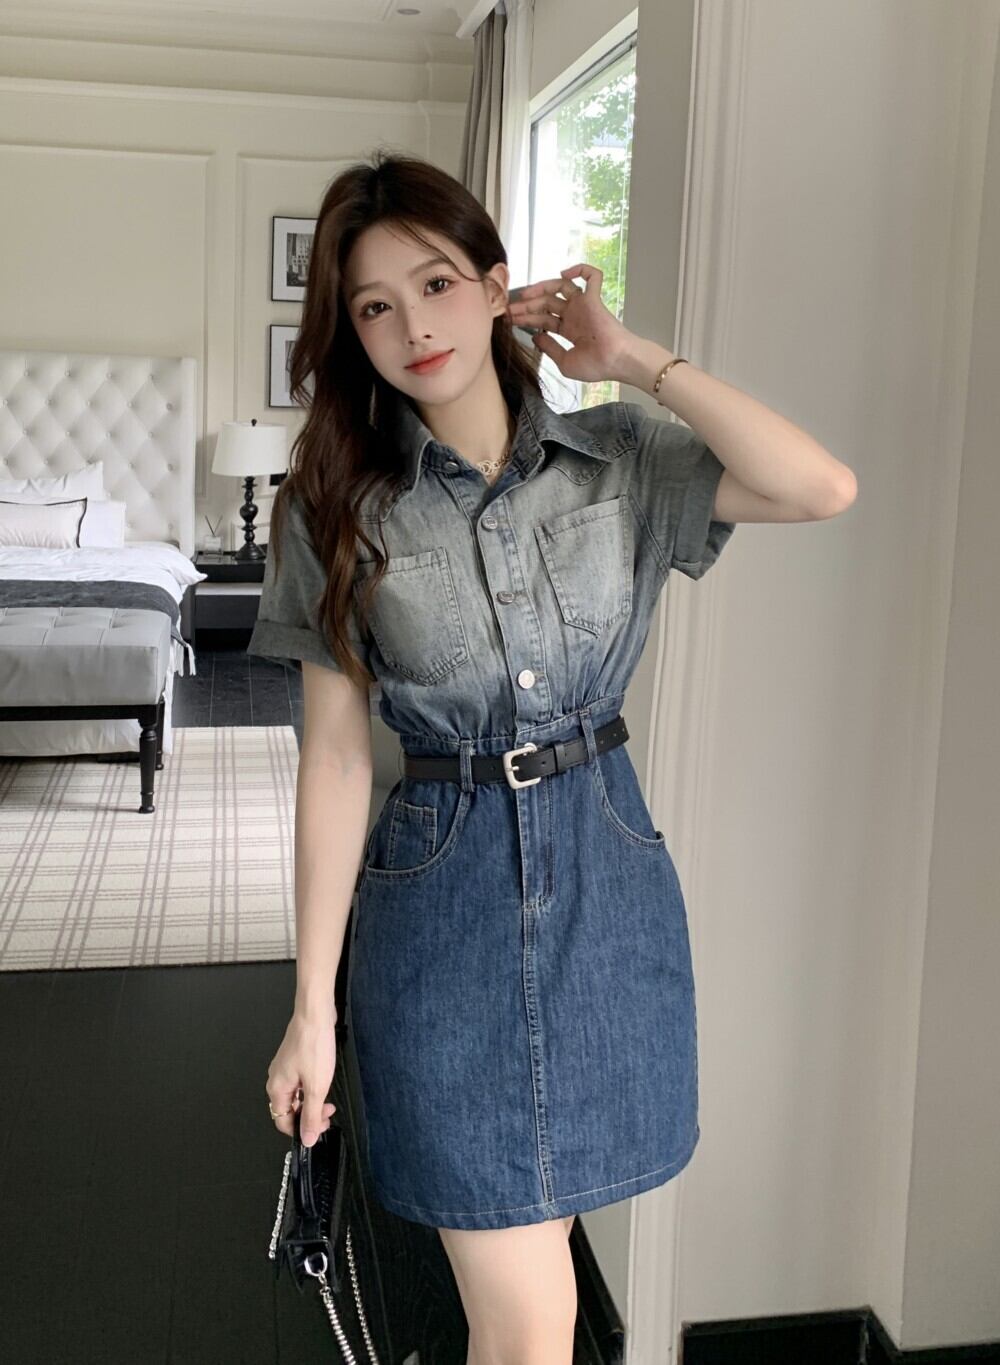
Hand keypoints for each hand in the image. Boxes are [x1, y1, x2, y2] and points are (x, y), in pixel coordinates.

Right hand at [266, 1012, 337, 1146]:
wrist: (315, 1015)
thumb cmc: (313, 1045)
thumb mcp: (316, 1087)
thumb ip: (310, 1115)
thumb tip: (306, 1139)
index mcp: (276, 1088)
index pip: (282, 1122)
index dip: (301, 1130)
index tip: (318, 1128)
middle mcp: (276, 1079)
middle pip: (290, 1109)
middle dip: (309, 1115)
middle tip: (327, 1113)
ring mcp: (285, 1069)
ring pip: (296, 1096)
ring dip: (312, 1102)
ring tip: (328, 1100)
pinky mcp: (294, 1060)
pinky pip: (300, 1083)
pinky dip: (311, 1088)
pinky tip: (323, 1083)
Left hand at [507, 264, 632, 383]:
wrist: (615, 362)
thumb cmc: (595, 366)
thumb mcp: (564, 361)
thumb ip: (549, 348)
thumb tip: (536, 335)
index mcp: (569, 330)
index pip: (543, 319)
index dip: (527, 318)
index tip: (511, 319)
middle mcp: (575, 315)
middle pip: (547, 303)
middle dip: (527, 305)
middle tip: (511, 308)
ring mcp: (584, 306)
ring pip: (561, 287)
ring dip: (542, 287)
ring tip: (526, 294)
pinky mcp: (594, 299)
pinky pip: (592, 276)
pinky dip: (581, 269)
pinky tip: (565, 272)